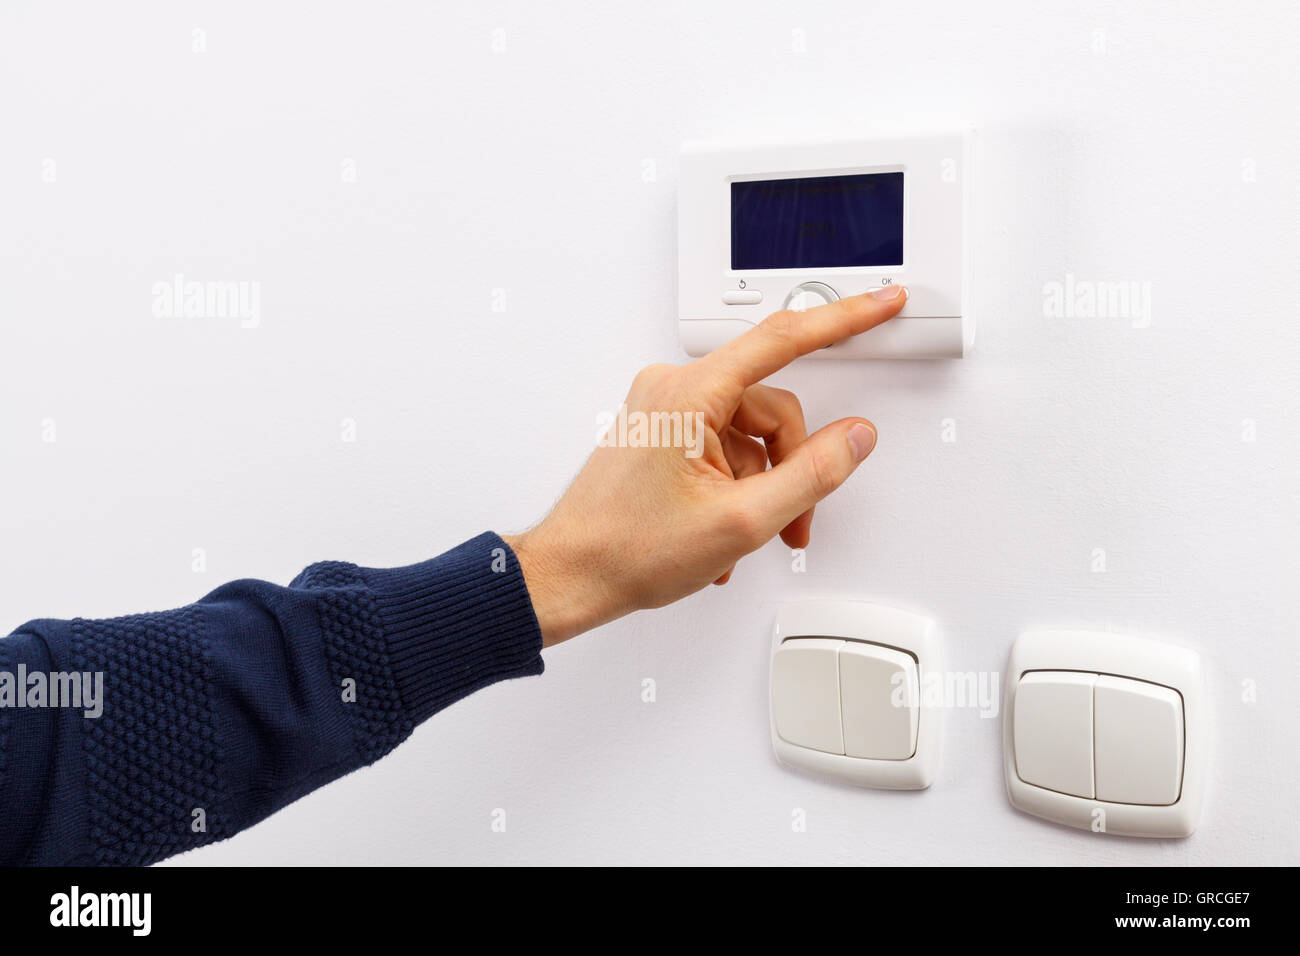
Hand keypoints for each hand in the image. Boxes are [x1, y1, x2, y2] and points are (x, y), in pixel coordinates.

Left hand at [504, 286, 907, 645]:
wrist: (570, 575)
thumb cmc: (627, 549)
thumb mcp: (741, 521)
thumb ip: (811, 474)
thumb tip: (854, 437)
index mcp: (688, 395)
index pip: (783, 339)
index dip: (844, 319)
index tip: (881, 301)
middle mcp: (672, 390)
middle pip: (770, 409)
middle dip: (792, 467)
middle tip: (793, 521)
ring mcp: (664, 412)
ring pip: (750, 434)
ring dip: (764, 488)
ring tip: (749, 538)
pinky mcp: (660, 433)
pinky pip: (722, 448)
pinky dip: (736, 489)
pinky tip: (724, 532)